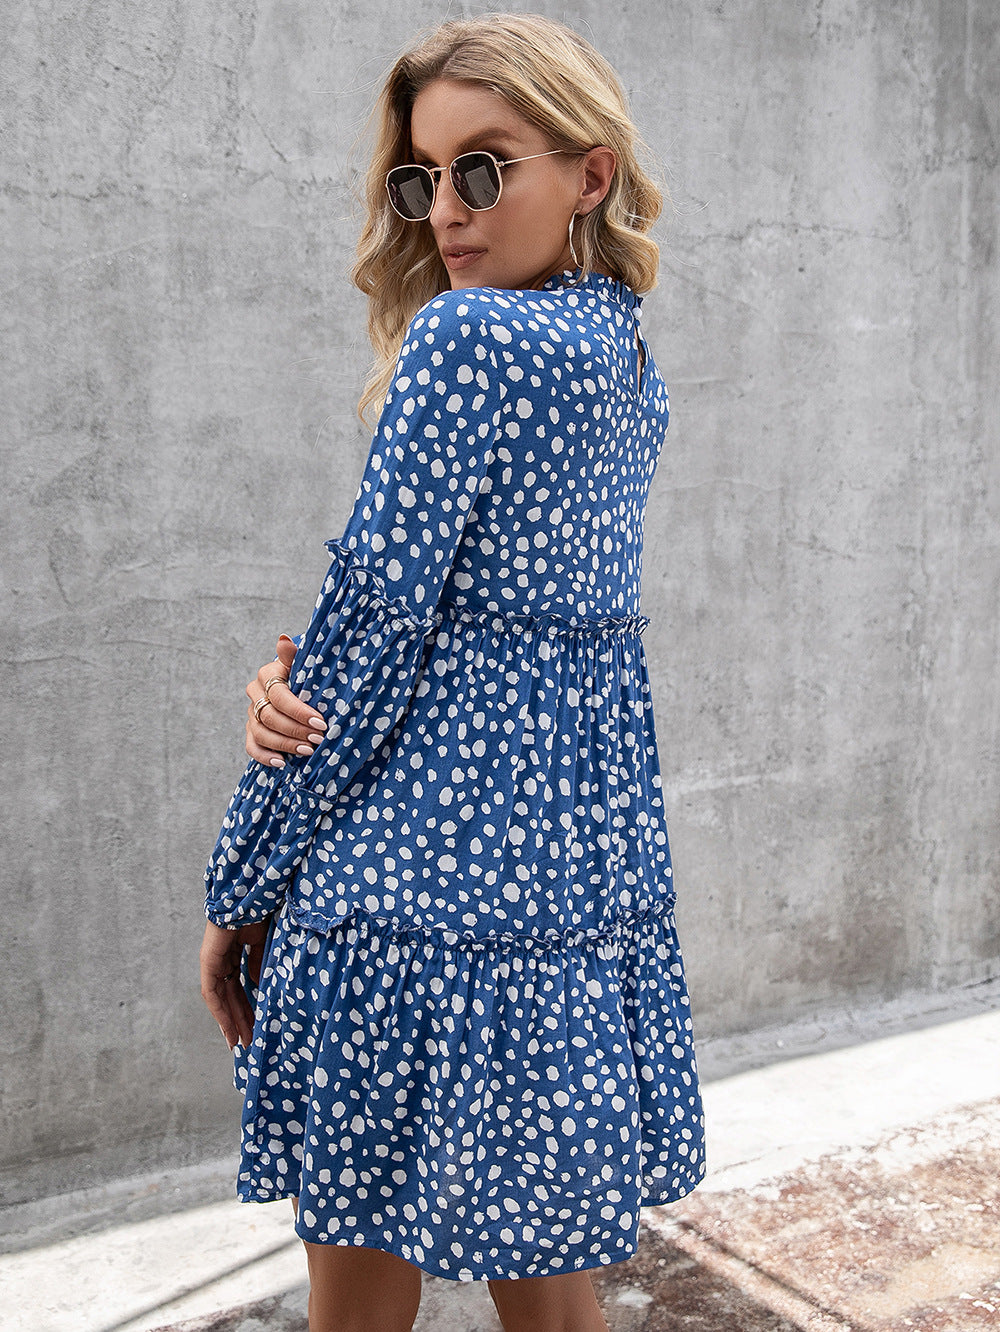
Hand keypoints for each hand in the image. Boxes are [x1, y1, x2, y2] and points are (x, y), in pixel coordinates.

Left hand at [199, 918, 271, 1049]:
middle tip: (249, 1040)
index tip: (255, 1025)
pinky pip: (212, 992)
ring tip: (240, 1041)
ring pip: (220, 999)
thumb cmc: (254, 912)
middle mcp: (220, 961)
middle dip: (239, 1019)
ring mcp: (212, 962)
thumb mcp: (260, 943)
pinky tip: (229, 1026)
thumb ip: (256, 963)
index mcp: (232, 955)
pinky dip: (220, 1011)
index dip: (246, 1007)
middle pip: (229, 997)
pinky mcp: (207, 962)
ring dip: (230, 1021)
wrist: (246, 896)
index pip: (238, 987)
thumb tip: (255, 983)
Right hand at [245, 635, 327, 766]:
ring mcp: (252, 714)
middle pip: (270, 717)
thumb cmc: (306, 675)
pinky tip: (282, 762)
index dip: (299, 711)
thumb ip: (294, 656)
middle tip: (319, 739)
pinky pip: (252, 747)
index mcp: (267, 675)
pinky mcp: (251, 731)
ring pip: (262, 733)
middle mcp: (255, 694)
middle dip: (296, 730)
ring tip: (308, 750)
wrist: (299, 685)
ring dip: (286, 744)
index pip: (279, 696)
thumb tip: (284, 639)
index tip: (320, 722)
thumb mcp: (303, 664)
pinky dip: (265, 757)